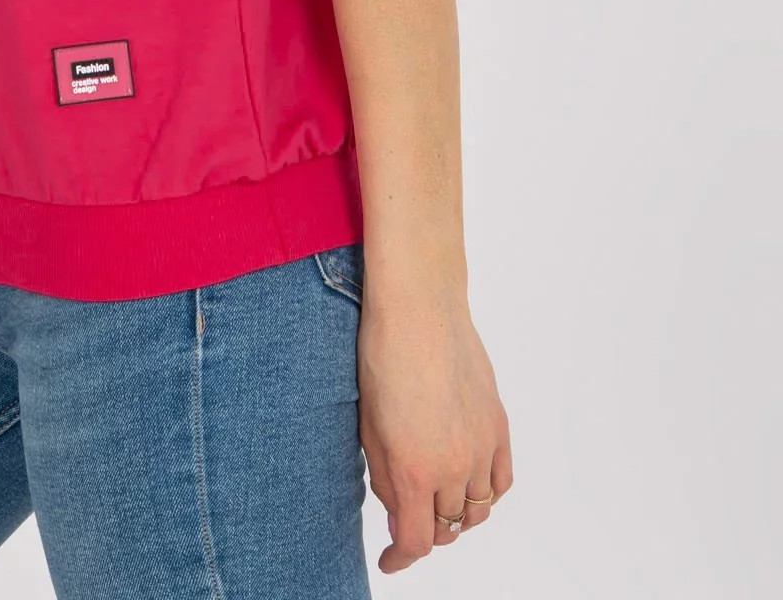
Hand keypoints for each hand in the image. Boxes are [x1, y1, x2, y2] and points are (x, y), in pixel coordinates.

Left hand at [356, 284, 512, 572]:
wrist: (420, 307)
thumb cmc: (382, 356)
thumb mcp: (367, 425)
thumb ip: (383, 479)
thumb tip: (398, 515)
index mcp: (413, 468)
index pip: (417, 541)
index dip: (401, 559)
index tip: (389, 560)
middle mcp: (454, 465)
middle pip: (447, 528)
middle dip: (425, 531)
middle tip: (407, 520)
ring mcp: (481, 446)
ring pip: (478, 510)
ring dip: (456, 515)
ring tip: (436, 502)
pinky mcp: (499, 425)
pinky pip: (501, 481)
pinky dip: (486, 493)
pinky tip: (469, 484)